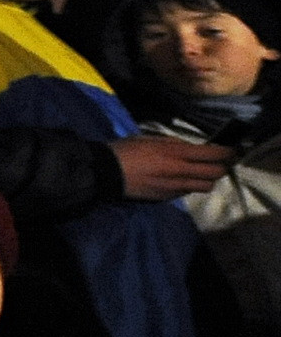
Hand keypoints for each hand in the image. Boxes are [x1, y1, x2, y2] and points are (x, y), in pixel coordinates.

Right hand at [113, 133, 232, 199]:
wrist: (106, 174)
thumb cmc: (126, 150)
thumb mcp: (149, 139)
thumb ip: (173, 143)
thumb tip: (190, 148)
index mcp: (175, 154)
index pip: (213, 154)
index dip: (226, 152)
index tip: (230, 150)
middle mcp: (180, 172)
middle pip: (215, 174)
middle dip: (221, 167)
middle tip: (219, 162)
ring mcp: (174, 187)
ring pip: (205, 186)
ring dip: (207, 179)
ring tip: (200, 173)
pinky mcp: (167, 197)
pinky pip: (187, 192)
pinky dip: (189, 185)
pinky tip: (179, 180)